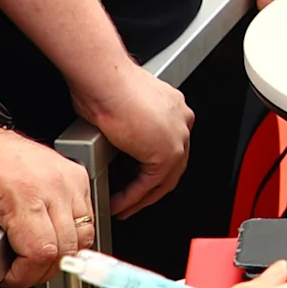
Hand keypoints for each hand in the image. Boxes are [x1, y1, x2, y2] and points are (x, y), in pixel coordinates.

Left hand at [0, 116, 92, 287]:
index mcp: (22, 192)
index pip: (42, 253)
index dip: (25, 274)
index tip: (10, 272)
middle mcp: (52, 183)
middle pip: (65, 250)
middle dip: (41, 268)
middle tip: (19, 264)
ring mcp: (68, 178)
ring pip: (82, 237)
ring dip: (61, 251)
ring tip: (34, 248)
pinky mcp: (77, 176)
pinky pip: (87, 218)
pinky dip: (71, 232)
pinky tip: (49, 230)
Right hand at [84, 61, 193, 216]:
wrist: (105, 80)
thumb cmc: (105, 83)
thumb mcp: (123, 104)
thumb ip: (128, 123)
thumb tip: (116, 139)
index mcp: (175, 107)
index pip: (170, 147)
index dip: (152, 167)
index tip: (136, 180)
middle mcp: (182, 121)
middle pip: (171, 166)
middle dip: (150, 189)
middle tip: (131, 202)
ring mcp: (177, 138)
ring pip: (162, 179)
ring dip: (141, 198)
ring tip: (122, 207)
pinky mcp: (166, 153)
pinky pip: (149, 184)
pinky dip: (132, 197)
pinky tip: (118, 203)